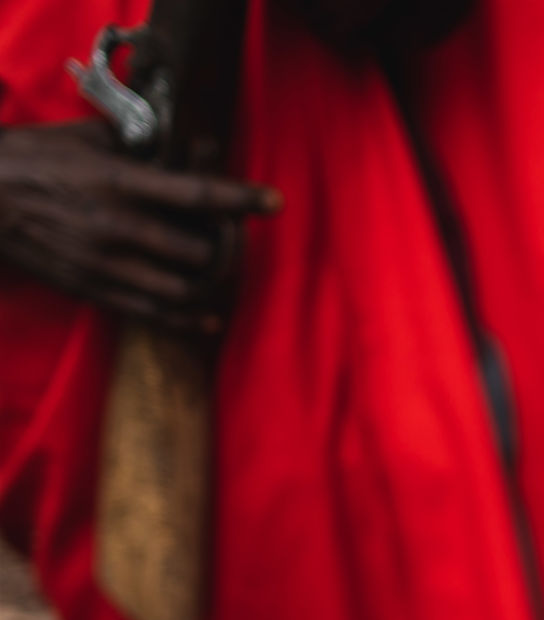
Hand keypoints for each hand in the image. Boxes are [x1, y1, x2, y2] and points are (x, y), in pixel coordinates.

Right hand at [0, 121, 280, 331]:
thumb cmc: (29, 158)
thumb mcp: (84, 138)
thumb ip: (137, 144)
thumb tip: (179, 144)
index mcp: (118, 181)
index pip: (195, 193)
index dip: (240, 198)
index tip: (275, 202)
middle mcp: (117, 225)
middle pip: (199, 250)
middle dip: (227, 247)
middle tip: (237, 238)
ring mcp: (104, 262)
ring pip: (181, 288)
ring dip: (211, 283)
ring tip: (223, 272)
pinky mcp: (90, 287)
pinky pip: (149, 313)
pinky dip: (185, 319)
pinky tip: (208, 317)